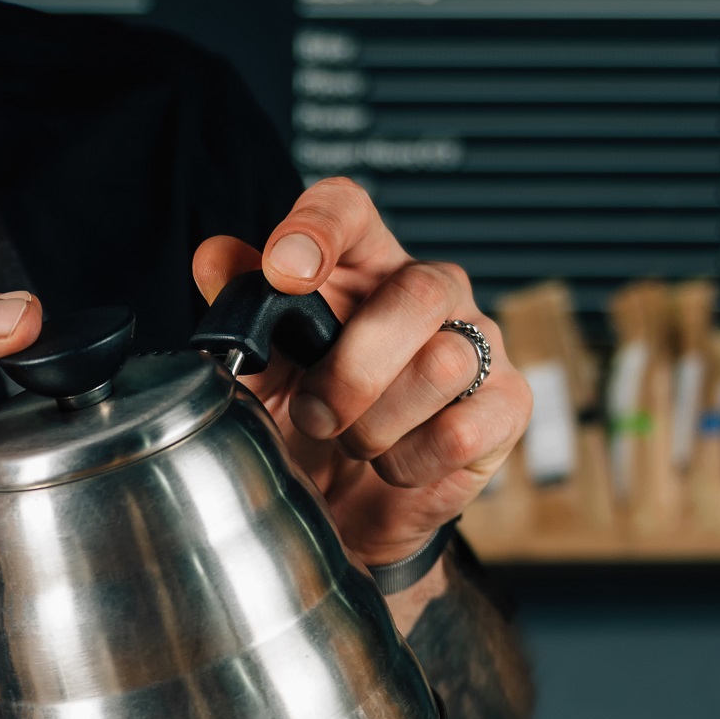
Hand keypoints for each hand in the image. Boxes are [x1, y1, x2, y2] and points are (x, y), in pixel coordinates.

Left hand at [193, 179, 530, 568]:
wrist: (339, 510)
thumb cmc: (303, 424)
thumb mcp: (260, 371)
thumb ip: (240, 311)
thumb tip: (214, 258)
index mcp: (359, 264)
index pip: (349, 208)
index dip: (318, 228)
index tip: (284, 271)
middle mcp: (427, 290)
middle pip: (416, 292)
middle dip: (353, 369)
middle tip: (313, 415)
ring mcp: (476, 342)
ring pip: (443, 365)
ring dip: (376, 424)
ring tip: (350, 443)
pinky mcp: (505, 406)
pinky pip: (462, 431)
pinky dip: (410, 462)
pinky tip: (390, 466)